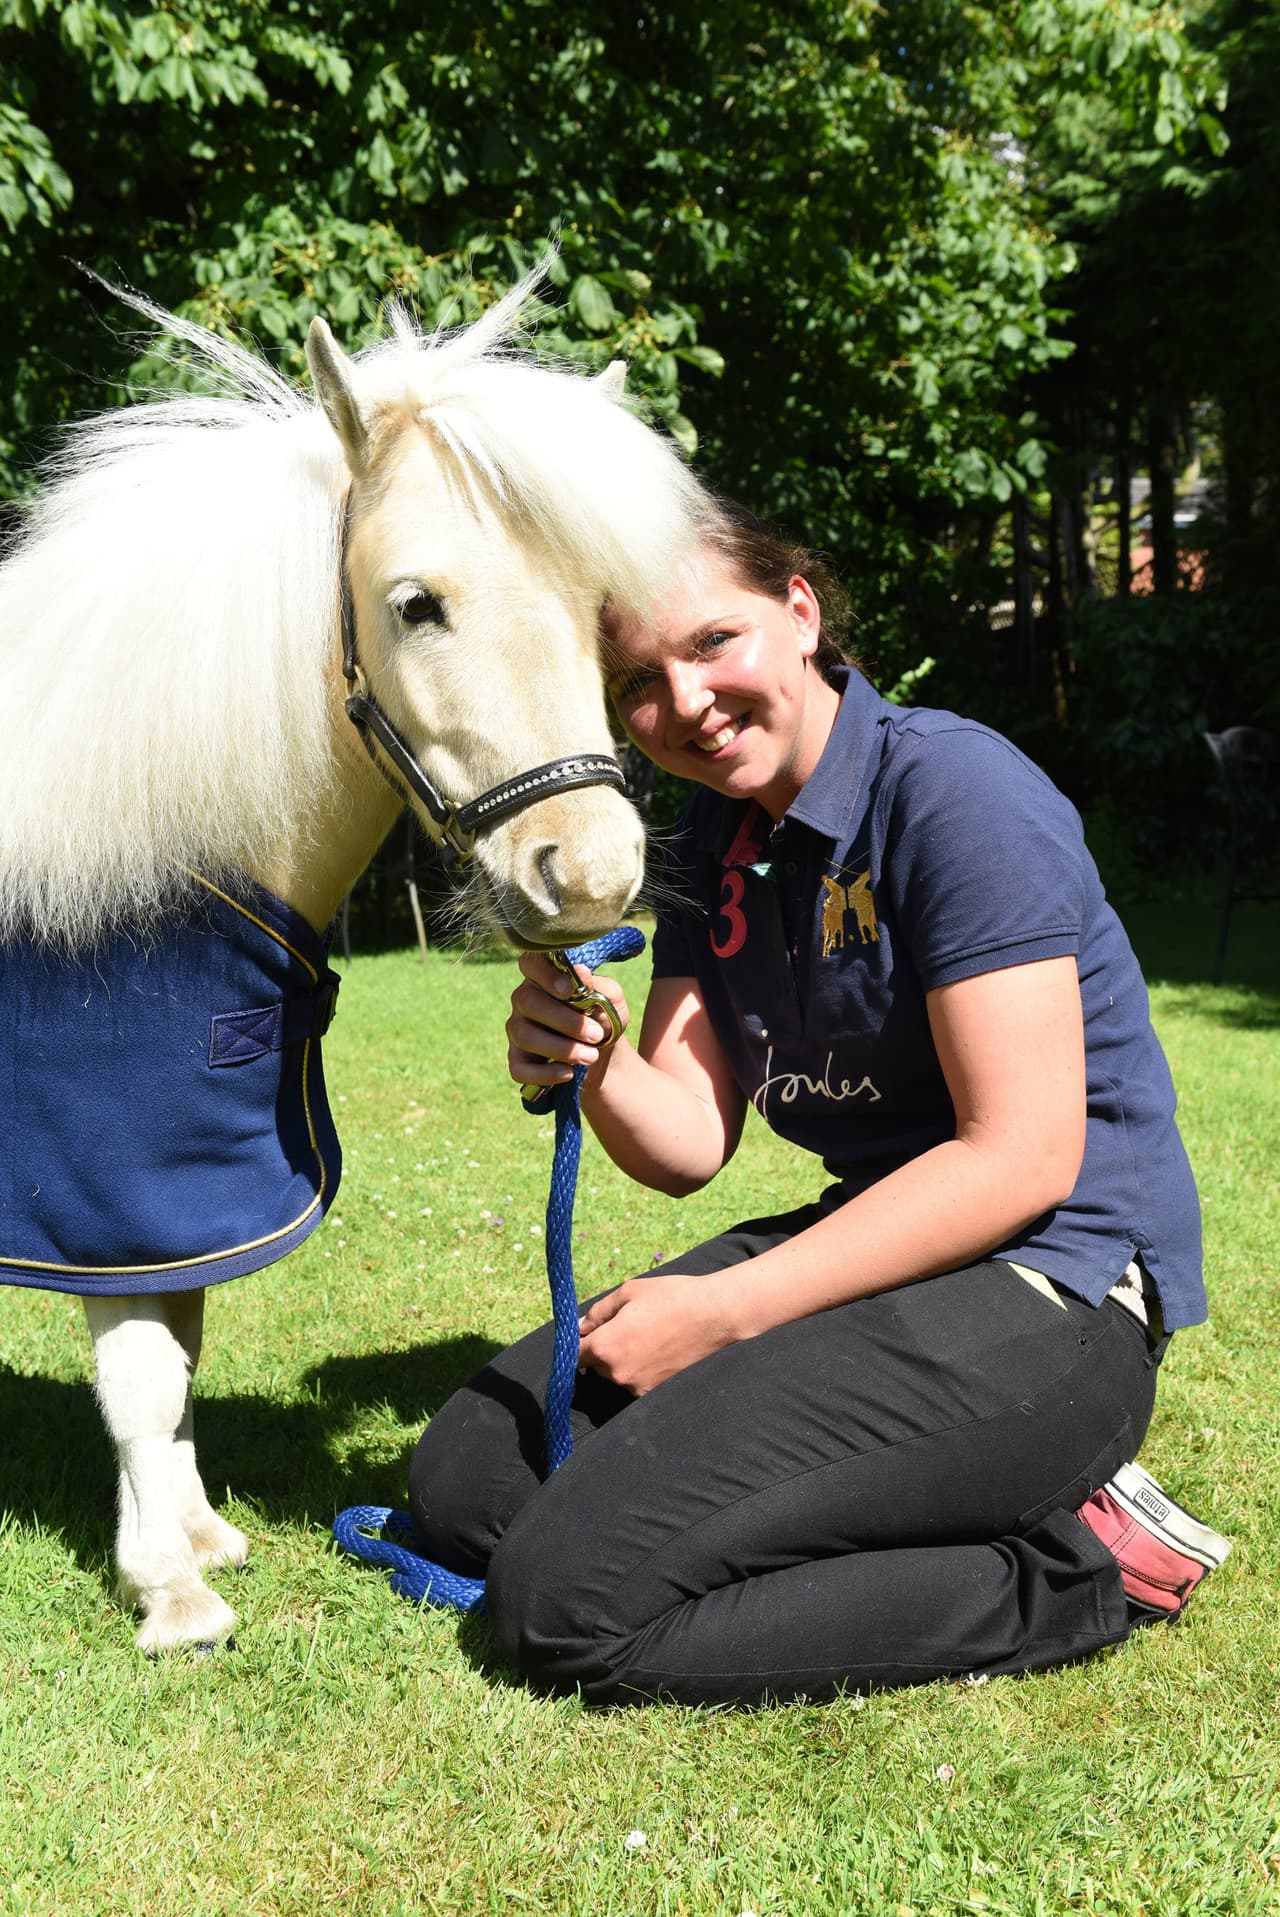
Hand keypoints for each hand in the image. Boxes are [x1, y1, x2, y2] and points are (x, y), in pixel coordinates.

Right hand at [506, 952, 629, 1090]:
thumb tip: (580, 973)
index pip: (530, 963)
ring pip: (524, 1036)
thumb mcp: (611, 999)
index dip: (545, 975)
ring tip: (591, 1056)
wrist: (603, 1053)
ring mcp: (517, 1030)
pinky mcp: (517, 1060)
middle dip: (565, 1021)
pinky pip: (519, 1069)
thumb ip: (597, 985)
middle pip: (528, 1002)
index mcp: (544, 978)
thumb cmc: (603, 1017)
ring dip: (561, 1048)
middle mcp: (524, 1000)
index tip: (570, 990)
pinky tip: (568, 1073)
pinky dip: (545, 1073)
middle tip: (597, 1035)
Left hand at [577, 1271, 740, 1395]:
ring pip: (616, 1375)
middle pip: (595, 1367)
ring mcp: (637, 1387)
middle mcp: (617, 1373)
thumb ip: (598, 1312)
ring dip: (621, 1360)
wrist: (714, 1315)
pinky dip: (639, 1369)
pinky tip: (657, 1349)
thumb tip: (579, 1327)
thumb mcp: (628, 1292)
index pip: (573, 1355)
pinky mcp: (654, 1392)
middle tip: (625, 1327)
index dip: (576, 1344)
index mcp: (605, 1346)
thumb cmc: (671, 1297)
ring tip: (646, 1337)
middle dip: (603, 1350)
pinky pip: (635, 1382)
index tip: (585, 1335)